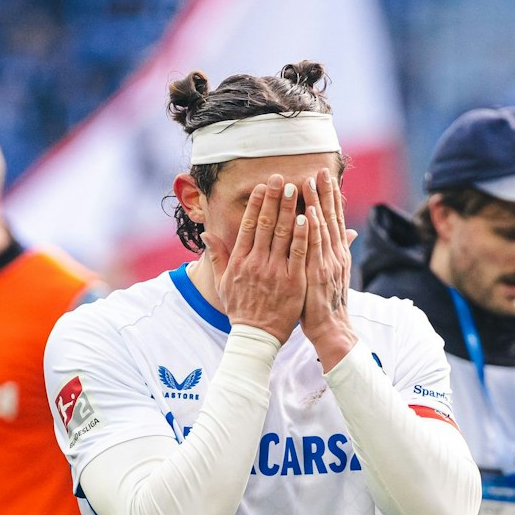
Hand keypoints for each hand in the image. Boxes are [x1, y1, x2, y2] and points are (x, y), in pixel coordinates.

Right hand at [202, 174, 307, 343]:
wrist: (255, 336)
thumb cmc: (240, 309)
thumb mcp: (222, 283)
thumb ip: (217, 256)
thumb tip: (206, 234)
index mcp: (240, 261)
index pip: (249, 225)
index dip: (257, 204)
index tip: (263, 186)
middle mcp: (256, 262)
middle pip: (267, 224)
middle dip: (274, 198)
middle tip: (281, 178)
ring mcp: (275, 271)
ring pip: (283, 234)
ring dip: (289, 209)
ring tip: (296, 189)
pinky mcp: (293, 281)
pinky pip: (298, 252)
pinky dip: (302, 233)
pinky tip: (307, 217)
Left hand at [302, 167, 356, 366]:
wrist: (331, 329)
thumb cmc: (325, 304)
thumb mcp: (332, 274)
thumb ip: (336, 251)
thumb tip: (349, 232)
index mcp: (336, 253)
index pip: (332, 219)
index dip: (329, 197)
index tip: (323, 176)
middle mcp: (334, 254)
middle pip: (330, 217)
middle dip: (325, 192)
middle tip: (320, 169)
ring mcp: (327, 263)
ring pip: (322, 227)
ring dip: (318, 203)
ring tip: (312, 181)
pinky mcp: (318, 274)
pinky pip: (314, 247)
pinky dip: (313, 229)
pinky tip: (309, 212)